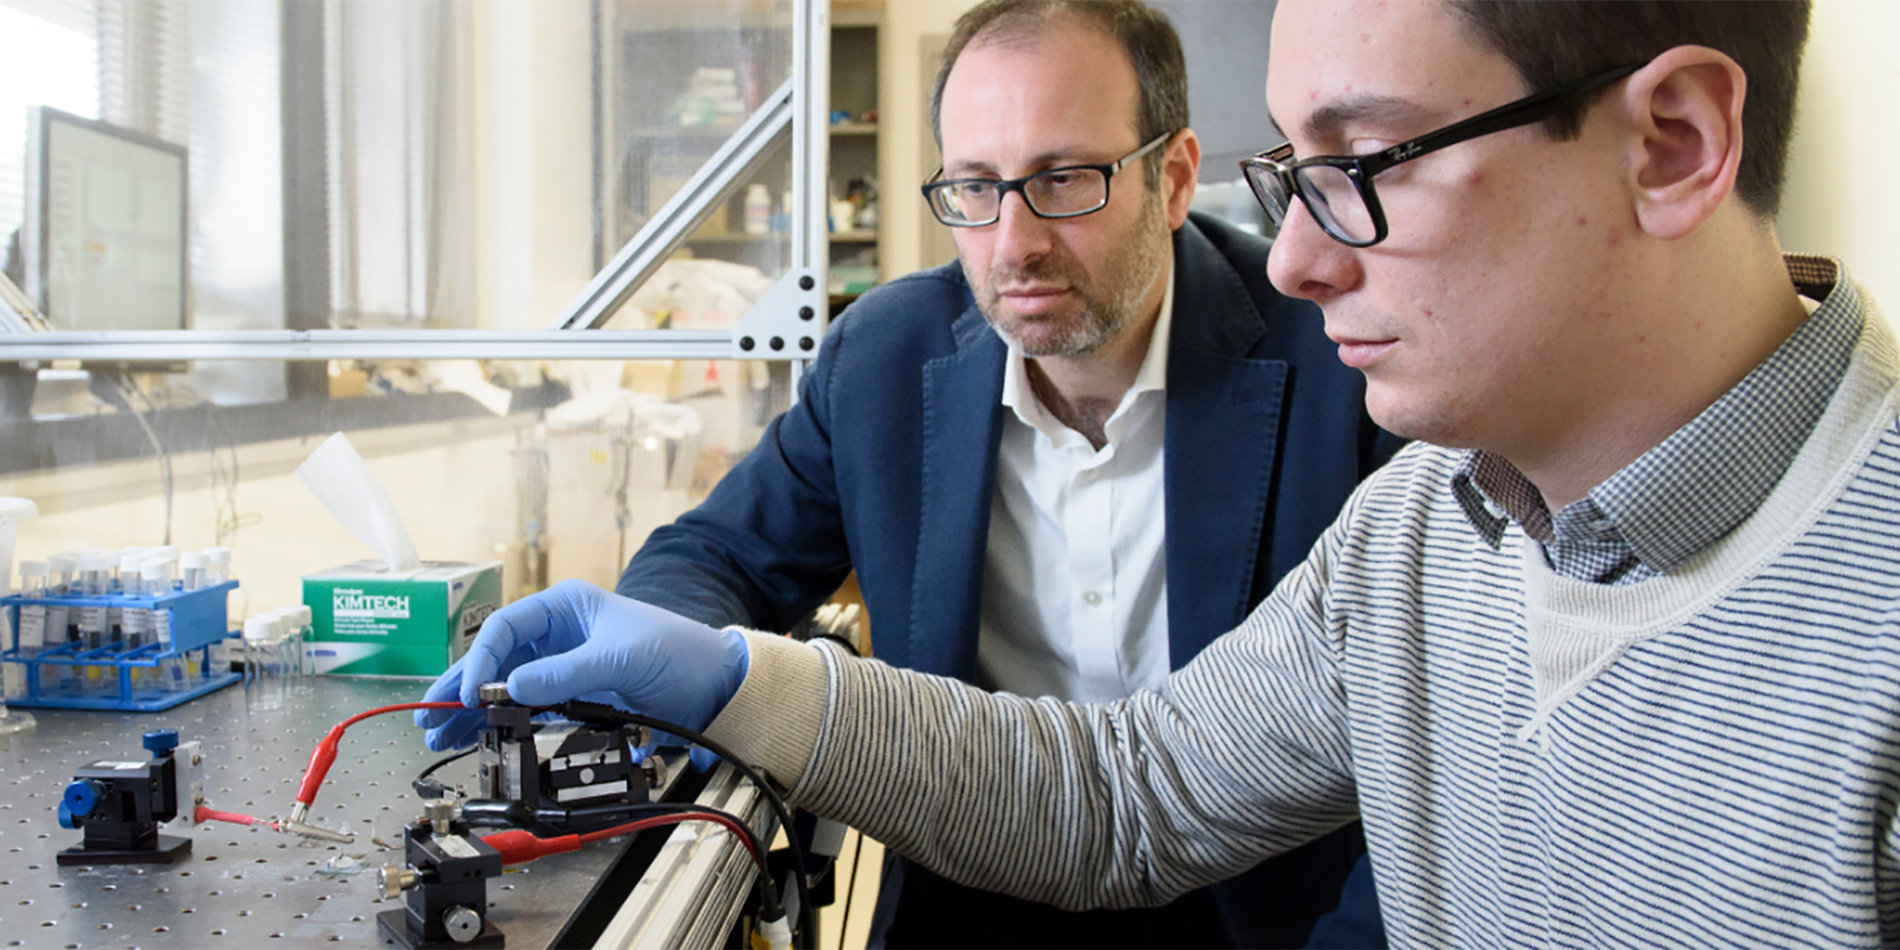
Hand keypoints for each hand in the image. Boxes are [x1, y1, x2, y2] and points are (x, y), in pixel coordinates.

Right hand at [414, 579, 748, 751]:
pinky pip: (524, 705)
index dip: (480, 659)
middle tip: (431, 719)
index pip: (506, 628)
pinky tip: (476, 735)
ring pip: (503, 685)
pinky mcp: (571, 693)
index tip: (466, 691)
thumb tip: (510, 687)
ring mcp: (562, 664)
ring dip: (471, 709)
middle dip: (461, 687)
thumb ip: (565, 673)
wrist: (715, 686)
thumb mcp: (620, 658)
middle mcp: (557, 632)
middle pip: (496, 658)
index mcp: (566, 606)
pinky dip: (498, 720)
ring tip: (440, 735)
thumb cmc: (676, 652)